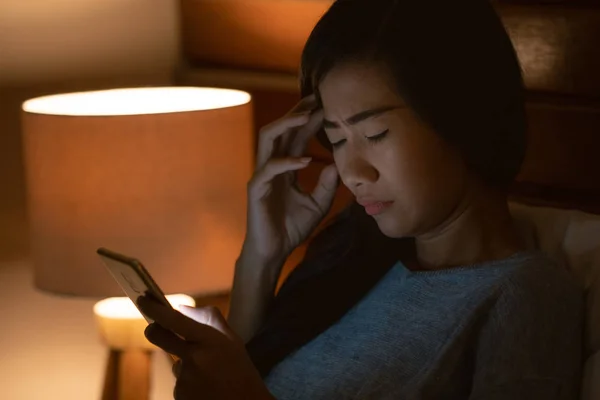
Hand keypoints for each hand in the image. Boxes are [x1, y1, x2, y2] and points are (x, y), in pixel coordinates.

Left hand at [137, 296, 273, 399]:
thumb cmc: (239, 369)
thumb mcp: (231, 339)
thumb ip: (207, 319)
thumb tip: (180, 308)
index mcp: (209, 340)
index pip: (174, 319)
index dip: (154, 308)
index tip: (142, 299)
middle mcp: (194, 358)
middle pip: (158, 336)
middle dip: (154, 330)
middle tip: (156, 328)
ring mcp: (184, 378)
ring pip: (175, 362)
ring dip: (187, 364)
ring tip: (209, 374)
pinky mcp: (180, 395)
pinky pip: (179, 381)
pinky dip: (190, 381)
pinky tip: (205, 386)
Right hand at [244, 95, 338, 266]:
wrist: (274, 251)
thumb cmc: (292, 228)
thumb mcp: (318, 205)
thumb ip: (328, 186)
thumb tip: (338, 165)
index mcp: (285, 167)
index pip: (295, 136)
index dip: (309, 119)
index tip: (327, 105)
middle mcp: (272, 165)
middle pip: (281, 128)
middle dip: (297, 112)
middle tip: (316, 98)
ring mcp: (262, 174)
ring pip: (268, 138)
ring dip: (286, 124)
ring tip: (306, 116)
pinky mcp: (256, 188)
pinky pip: (270, 168)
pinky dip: (288, 161)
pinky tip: (306, 160)